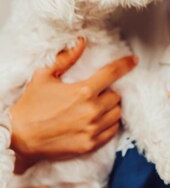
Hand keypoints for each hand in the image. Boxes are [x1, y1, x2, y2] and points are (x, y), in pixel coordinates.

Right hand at [9, 38, 137, 171]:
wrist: (19, 138)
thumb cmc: (31, 106)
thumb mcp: (44, 76)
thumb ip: (66, 58)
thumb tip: (81, 42)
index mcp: (82, 91)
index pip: (112, 73)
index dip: (125, 64)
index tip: (133, 61)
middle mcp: (91, 111)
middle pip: (116, 95)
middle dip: (110, 91)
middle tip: (99, 91)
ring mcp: (92, 130)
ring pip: (117, 113)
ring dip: (111, 107)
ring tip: (99, 105)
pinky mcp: (90, 145)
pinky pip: (112, 131)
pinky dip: (110, 124)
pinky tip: (99, 120)